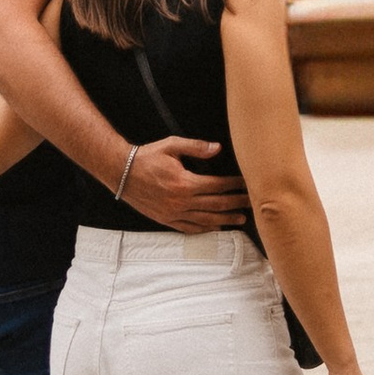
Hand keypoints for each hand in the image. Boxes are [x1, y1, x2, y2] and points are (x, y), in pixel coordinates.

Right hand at [120, 135, 249, 231]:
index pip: (217, 186)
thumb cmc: (147, 157)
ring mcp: (174, 213)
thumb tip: (217, 148)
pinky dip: (205, 229)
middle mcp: (181, 202)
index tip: (247, 183)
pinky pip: (190, 228)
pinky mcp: (166, 219)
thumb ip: (196, 147)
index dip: (234, 185)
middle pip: (216, 205)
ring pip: (206, 220)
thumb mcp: (172, 145)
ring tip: (240, 219)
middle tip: (252, 202)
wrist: (122, 172)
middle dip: (236, 203)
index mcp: (185, 183)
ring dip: (225, 219)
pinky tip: (216, 228)